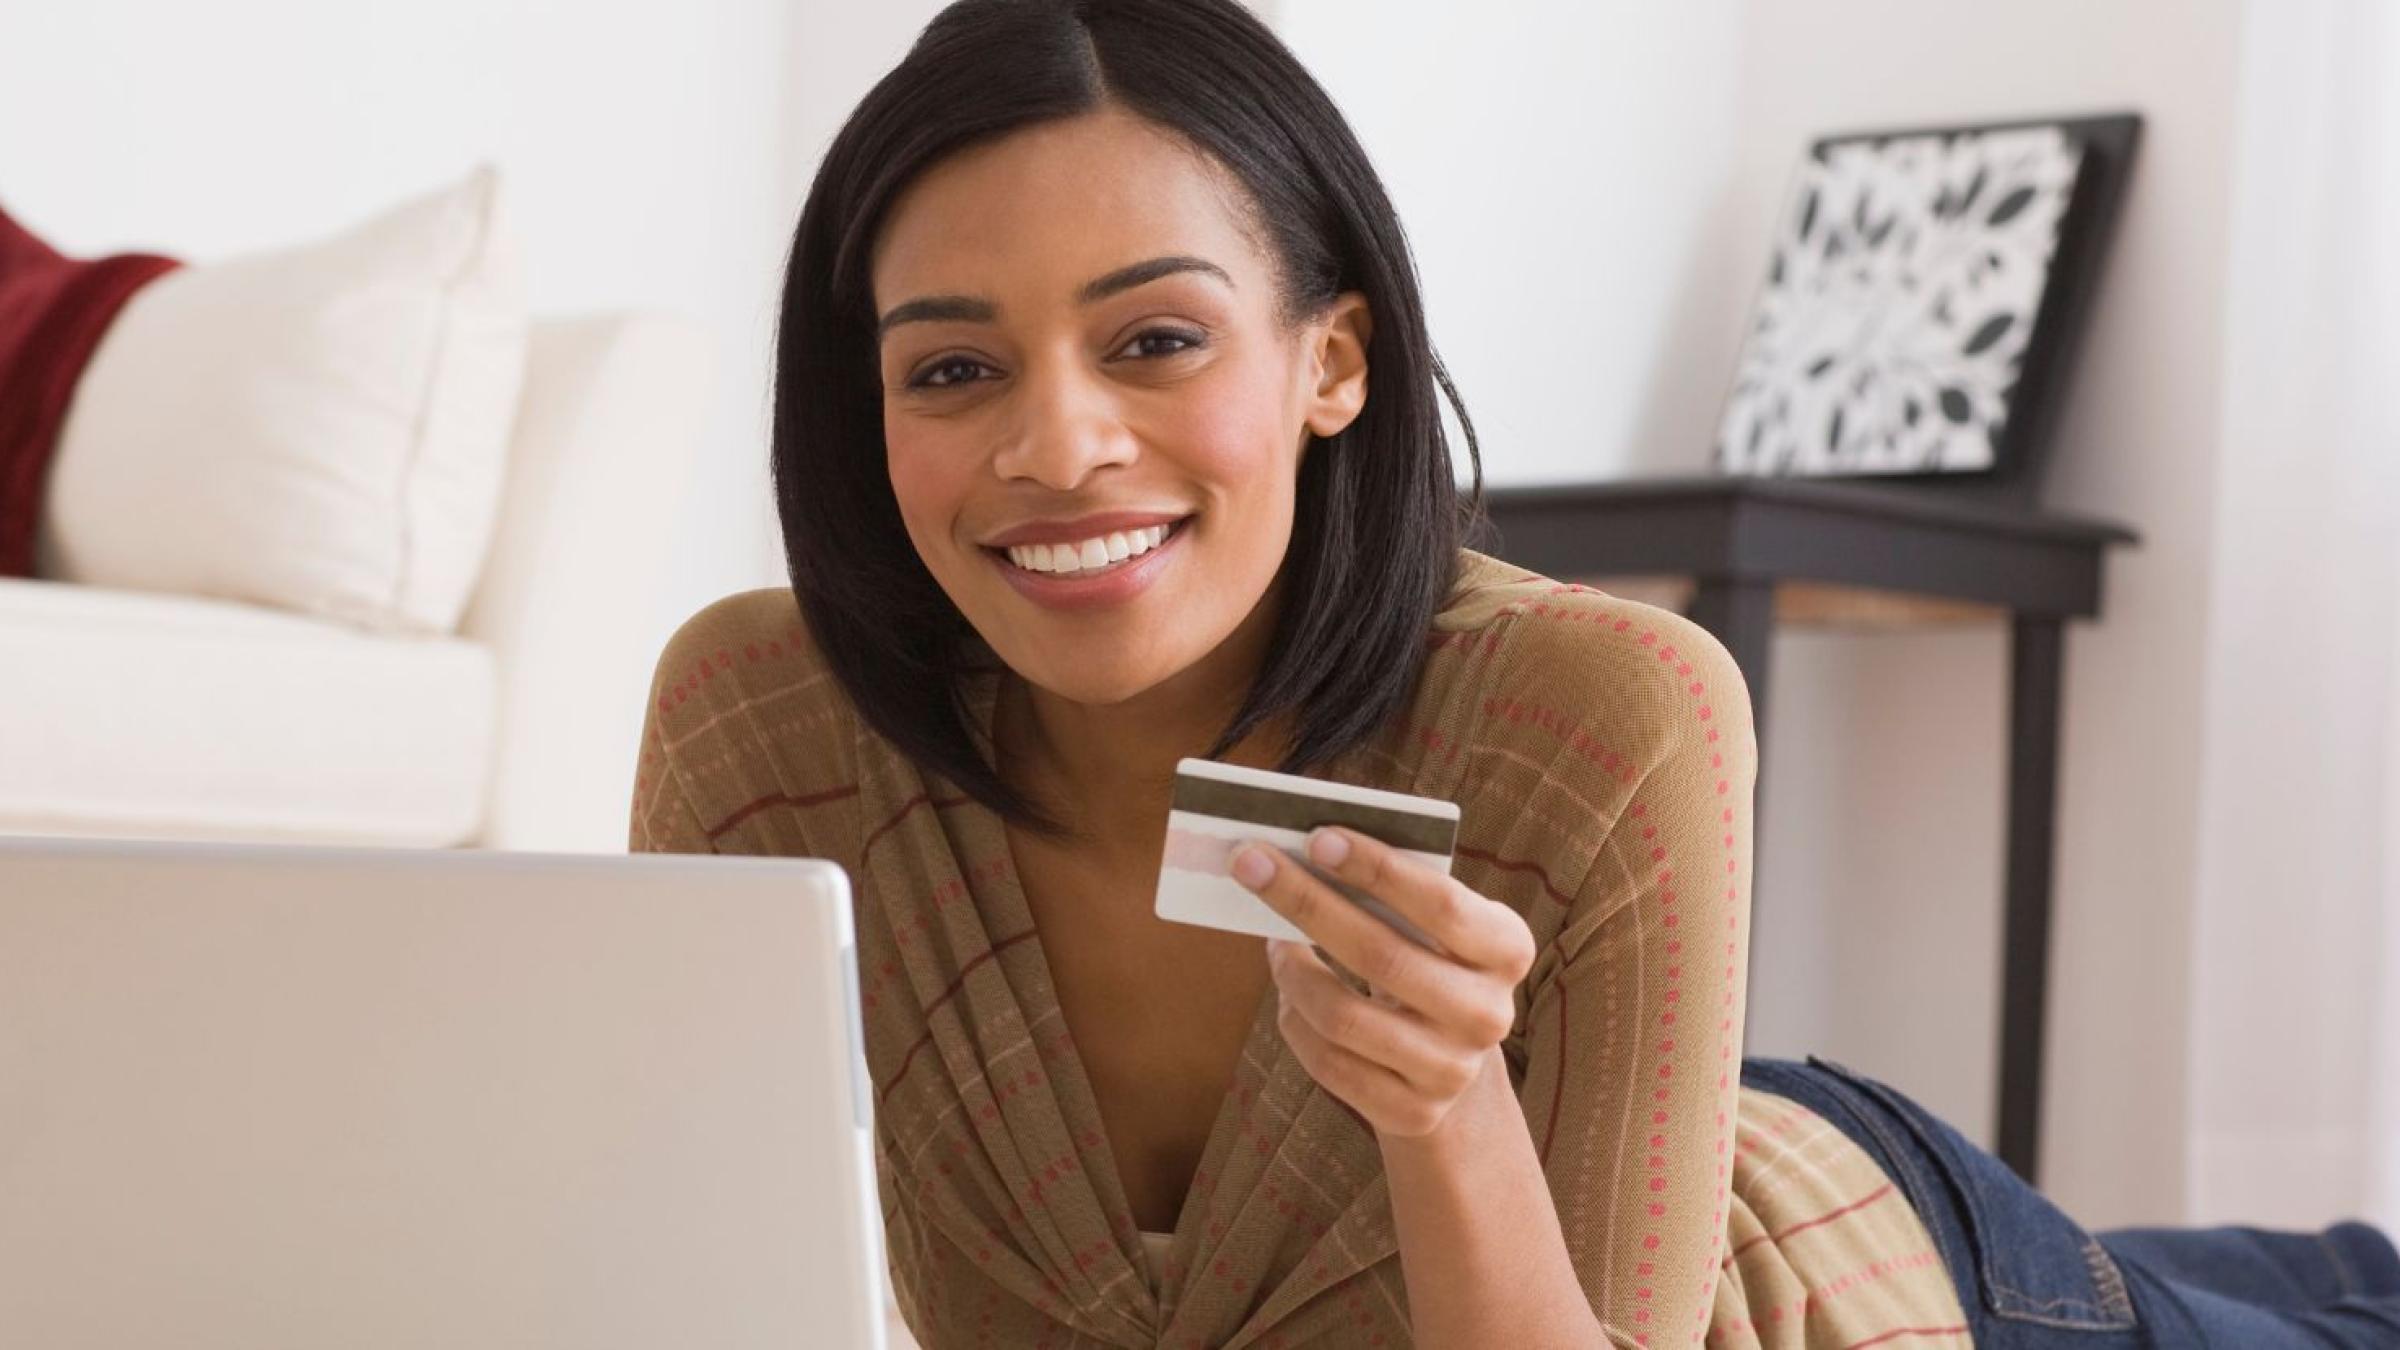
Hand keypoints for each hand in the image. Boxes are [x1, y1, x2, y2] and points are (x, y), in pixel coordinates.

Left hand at [1231, 827, 1535, 1138]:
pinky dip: (1295, 1021)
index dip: (1377, 869)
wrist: (1451, 1060)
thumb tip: (1303, 852)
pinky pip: (1329, 1063)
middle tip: (1252, 863)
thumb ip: (1391, 893)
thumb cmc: (1428, 963)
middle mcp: (1489, 1014)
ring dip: (1291, 970)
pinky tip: (1289, 993)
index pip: (1441, 903)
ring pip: (1343, 1016)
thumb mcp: (1433, 927)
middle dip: (1307, 902)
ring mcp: (1452, 1070)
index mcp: (1506, 949)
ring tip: (1272, 939)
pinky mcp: (1412, 1113)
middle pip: (1380, 955)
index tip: (1316, 838)